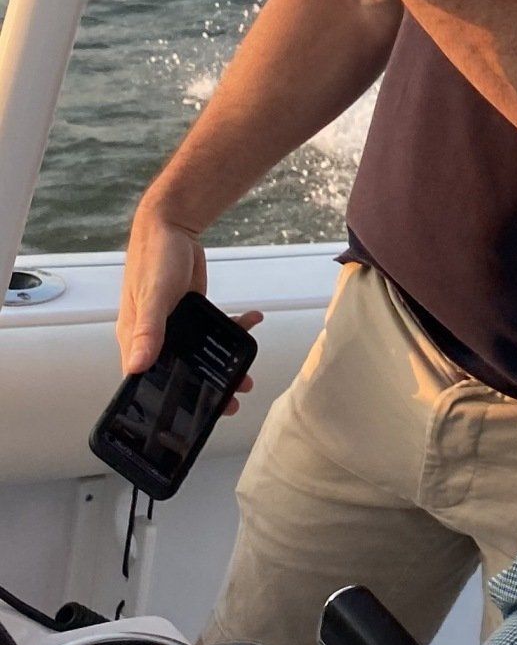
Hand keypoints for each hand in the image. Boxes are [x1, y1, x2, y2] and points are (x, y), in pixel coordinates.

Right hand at [116, 202, 256, 406]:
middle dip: (204, 388)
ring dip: (222, 365)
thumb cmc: (154, 259)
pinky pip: (213, 329)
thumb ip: (148, 331)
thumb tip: (137, 367)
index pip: (146, 382)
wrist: (171, 225)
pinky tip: (253, 319)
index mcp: (135, 340)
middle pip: (178, 372)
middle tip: (231, 402)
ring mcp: (174, 326)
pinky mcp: (192, 312)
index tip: (190, 420)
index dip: (166, 402)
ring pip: (199, 355)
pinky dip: (233, 328)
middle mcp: (154, 337)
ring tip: (246, 375)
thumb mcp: (153, 295)